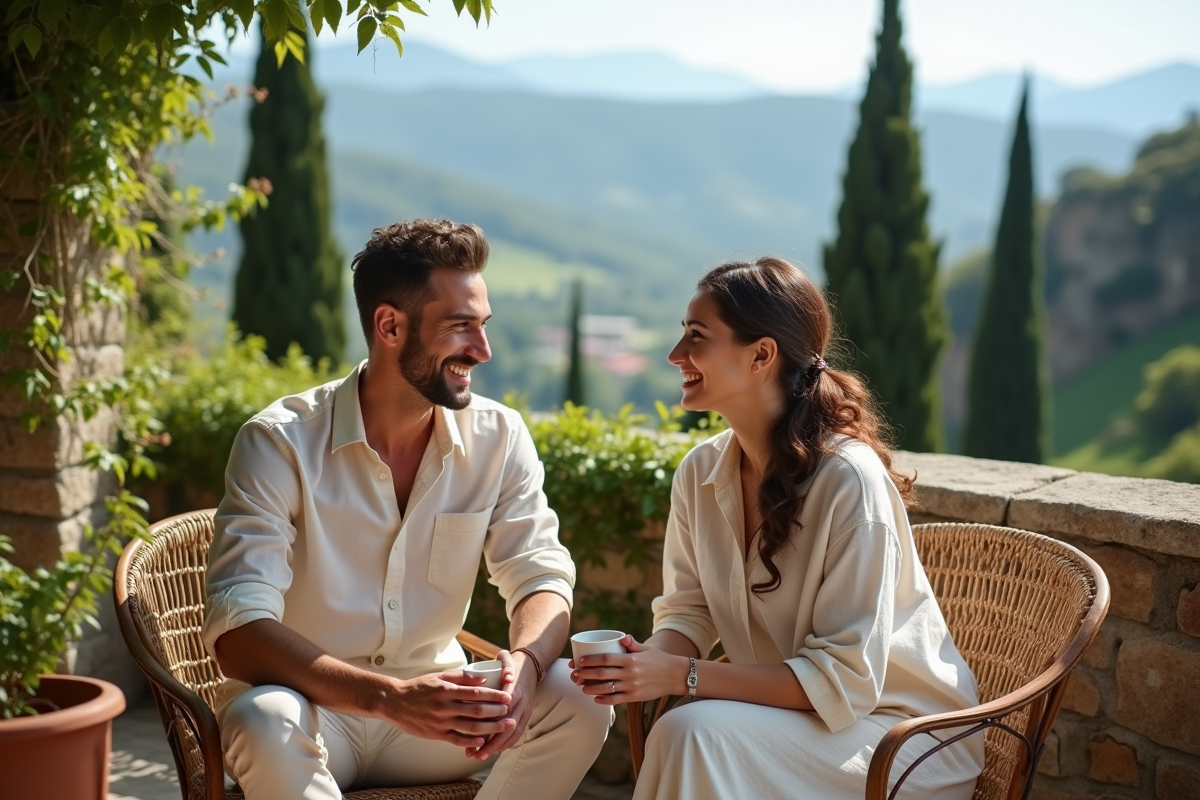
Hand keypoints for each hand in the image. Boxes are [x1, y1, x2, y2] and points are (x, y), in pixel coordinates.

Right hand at [379, 670, 514, 749]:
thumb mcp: (439, 676)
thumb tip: (484, 678)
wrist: (394, 702)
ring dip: (489, 728)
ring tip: (503, 727)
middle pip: (476, 711)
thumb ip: (462, 677)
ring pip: (469, 727)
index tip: (507, 696)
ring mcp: (440, 722)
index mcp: (447, 690)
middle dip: (496, 712)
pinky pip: (456, 740)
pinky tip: (483, 741)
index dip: (494, 695)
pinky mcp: (435, 734)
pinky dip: (471, 741)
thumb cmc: (420, 687)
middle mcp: (444, 706)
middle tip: (510, 712)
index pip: (476, 693)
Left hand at [469, 649, 537, 759]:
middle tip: (474, 753)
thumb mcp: (508, 659)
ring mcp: (525, 710)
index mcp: (516, 691)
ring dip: (498, 747)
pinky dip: (506, 743)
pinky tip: (493, 751)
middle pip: (507, 728)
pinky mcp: (526, 714)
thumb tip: (507, 676)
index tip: (475, 737)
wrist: (532, 664)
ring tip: (480, 756)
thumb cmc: (513, 663)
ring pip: (513, 733)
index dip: (490, 727)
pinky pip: (518, 732)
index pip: (503, 713)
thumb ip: (506, 665)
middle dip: (491, 743)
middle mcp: (522, 703)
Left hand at [569, 634, 688, 704]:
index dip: (591, 660)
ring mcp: (632, 686)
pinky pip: (616, 700)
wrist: (675, 676)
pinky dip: (604, 700)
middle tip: (575, 674)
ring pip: (607, 688)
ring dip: (591, 688)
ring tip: (582, 687)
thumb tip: (622, 637)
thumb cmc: (659, 660)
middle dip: (586, 674)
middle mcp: (630, 673)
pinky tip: (596, 699)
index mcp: (631, 659)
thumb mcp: (646, 649)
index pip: (606, 658)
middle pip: (602, 674)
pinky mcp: (635, 697)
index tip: (580, 661)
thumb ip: (632, 644)